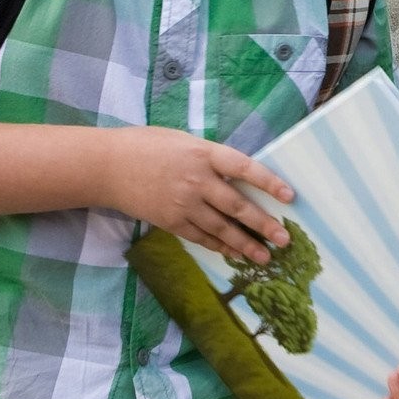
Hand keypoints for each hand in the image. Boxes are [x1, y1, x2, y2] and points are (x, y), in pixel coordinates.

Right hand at [107, 126, 292, 261]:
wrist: (108, 166)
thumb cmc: (150, 146)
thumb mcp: (187, 142)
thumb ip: (213, 157)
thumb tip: (241, 174)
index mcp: (204, 154)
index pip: (245, 168)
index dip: (269, 183)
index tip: (289, 197)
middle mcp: (197, 180)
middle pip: (237, 205)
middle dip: (264, 224)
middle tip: (285, 239)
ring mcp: (183, 204)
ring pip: (221, 228)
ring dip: (246, 244)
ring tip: (266, 256)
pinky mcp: (171, 221)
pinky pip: (201, 237)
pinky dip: (220, 246)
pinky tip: (235, 253)